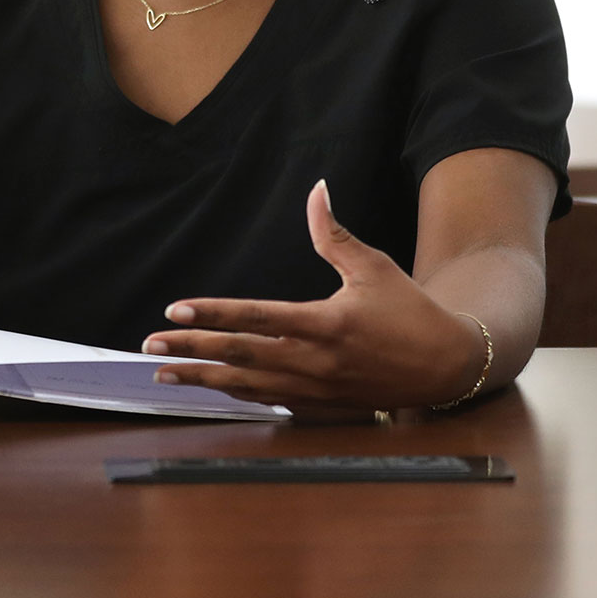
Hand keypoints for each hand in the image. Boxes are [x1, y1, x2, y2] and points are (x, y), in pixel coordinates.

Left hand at [142, 180, 478, 415]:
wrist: (446, 367)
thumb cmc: (410, 312)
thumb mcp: (374, 267)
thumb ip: (333, 234)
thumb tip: (316, 190)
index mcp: (325, 324)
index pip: (256, 317)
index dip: (213, 314)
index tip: (176, 309)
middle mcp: (314, 361)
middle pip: (240, 356)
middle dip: (191, 349)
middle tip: (150, 346)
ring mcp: (315, 389)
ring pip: (247, 385)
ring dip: (202, 378)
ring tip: (163, 373)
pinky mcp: (320, 407)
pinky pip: (267, 401)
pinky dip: (234, 394)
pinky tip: (209, 387)